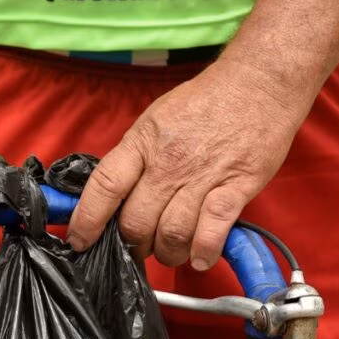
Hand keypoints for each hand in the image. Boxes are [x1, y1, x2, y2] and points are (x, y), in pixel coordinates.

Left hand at [66, 59, 309, 268]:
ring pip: (172, 233)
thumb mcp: (154, 122)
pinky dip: (204, 250)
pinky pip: (213, 229)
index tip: (80, 240)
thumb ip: (133, 158)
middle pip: (136, 221)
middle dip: (133, 245)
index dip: (87, 220)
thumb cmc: (203, 103)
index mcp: (142, 143)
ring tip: (170, 251)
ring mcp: (203, 175)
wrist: (258, 82)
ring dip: (167, 253)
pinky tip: (201, 256)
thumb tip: (111, 196)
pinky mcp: (237, 185)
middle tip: (138, 248)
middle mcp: (168, 162)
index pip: (104, 186)